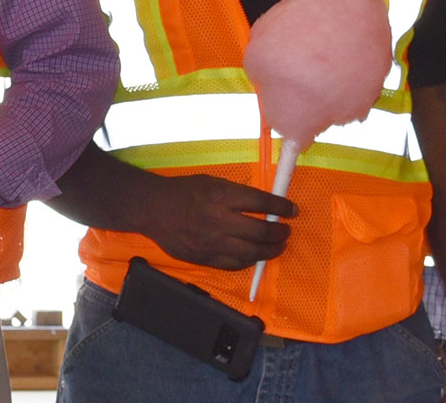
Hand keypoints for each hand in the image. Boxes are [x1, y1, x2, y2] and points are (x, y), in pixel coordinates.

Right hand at [139, 173, 296, 270]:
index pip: (262, 203)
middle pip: (261, 232)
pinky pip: (235, 264)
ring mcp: (213, 242)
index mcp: (222, 196)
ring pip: (252, 252)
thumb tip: (264, 206)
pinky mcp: (206, 258)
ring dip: (271, 250)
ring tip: (277, 246)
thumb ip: (237, 194)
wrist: (153, 209)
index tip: (292, 210)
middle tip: (286, 231)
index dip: (281, 207)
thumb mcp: (212, 182)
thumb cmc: (183, 191)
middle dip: (280, 232)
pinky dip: (250, 260)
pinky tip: (255, 255)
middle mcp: (220, 220)